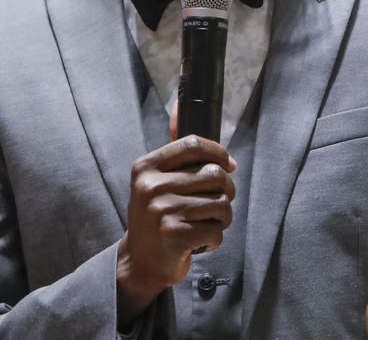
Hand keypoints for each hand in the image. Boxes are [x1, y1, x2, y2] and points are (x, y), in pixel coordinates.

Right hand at [115, 133, 236, 328]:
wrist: (139, 262)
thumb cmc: (157, 215)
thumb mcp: (157, 179)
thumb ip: (174, 150)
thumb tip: (178, 104)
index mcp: (146, 167)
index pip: (194, 144)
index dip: (219, 153)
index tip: (228, 165)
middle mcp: (151, 186)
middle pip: (214, 174)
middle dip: (226, 190)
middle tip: (217, 203)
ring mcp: (162, 211)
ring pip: (221, 203)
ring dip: (222, 217)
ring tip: (206, 223)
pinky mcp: (175, 236)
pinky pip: (217, 230)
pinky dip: (215, 238)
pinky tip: (199, 241)